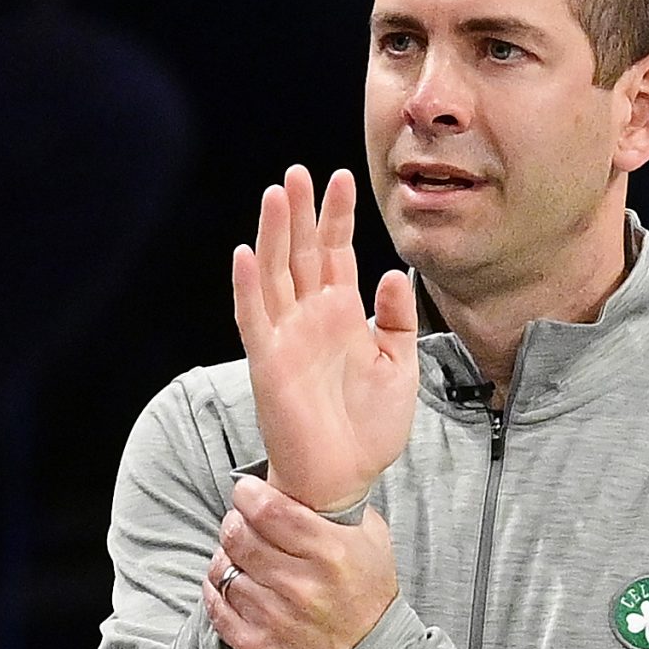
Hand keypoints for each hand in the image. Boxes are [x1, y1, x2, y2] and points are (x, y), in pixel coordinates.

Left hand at [202, 475, 398, 648]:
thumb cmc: (369, 598)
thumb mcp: (373, 544)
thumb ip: (341, 509)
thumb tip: (305, 480)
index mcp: (332, 553)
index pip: (268, 509)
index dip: (248, 494)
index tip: (247, 493)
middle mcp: (301, 585)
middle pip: (239, 536)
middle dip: (234, 522)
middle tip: (240, 522)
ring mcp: (276, 618)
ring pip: (224, 569)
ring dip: (226, 557)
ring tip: (238, 556)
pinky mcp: (257, 647)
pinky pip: (217, 605)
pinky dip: (217, 589)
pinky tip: (231, 583)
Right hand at [233, 167, 421, 512]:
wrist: (345, 477)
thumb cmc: (370, 428)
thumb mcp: (401, 368)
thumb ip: (398, 321)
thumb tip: (395, 273)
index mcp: (343, 315)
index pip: (337, 253)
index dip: (338, 217)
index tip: (342, 178)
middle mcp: (310, 319)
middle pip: (302, 253)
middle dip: (302, 212)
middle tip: (299, 171)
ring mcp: (286, 337)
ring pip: (275, 274)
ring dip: (274, 235)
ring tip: (277, 194)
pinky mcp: (268, 363)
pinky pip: (254, 318)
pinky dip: (248, 286)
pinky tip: (248, 254)